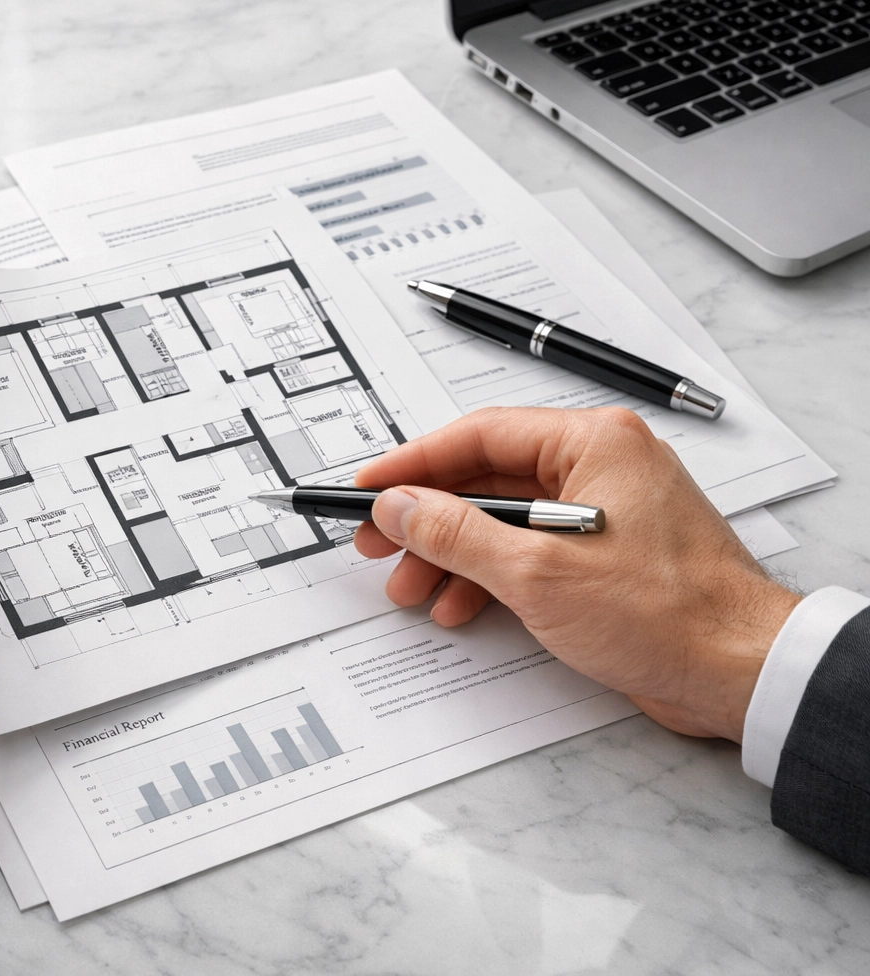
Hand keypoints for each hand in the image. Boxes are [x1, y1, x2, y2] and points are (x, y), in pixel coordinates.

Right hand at [352, 406, 799, 742]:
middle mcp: (600, 466)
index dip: (412, 464)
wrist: (741, 672)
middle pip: (485, 478)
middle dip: (425, 519)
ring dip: (450, 554)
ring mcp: (604, 510)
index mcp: (593, 444)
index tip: (367, 486)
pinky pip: (529, 550)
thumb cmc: (668, 614)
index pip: (477, 436)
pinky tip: (460, 605)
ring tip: (411, 589)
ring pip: (502, 519)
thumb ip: (455, 533)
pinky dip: (488, 575)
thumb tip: (399, 506)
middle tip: (376, 543)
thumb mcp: (536, 573)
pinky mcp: (606, 553)